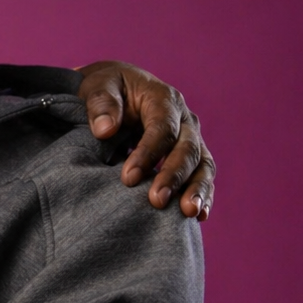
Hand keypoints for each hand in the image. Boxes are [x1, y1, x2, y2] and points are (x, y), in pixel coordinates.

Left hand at [77, 61, 214, 218]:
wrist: (116, 90)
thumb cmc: (107, 88)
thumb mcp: (99, 86)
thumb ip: (101, 103)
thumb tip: (104, 129)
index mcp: (163, 99)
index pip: (162, 129)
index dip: (148, 154)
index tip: (128, 178)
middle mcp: (184, 119)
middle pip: (188, 148)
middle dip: (174, 176)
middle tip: (157, 201)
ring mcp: (190, 138)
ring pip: (203, 164)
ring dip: (197, 189)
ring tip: (188, 213)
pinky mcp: (190, 156)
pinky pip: (201, 175)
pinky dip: (204, 195)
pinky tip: (199, 217)